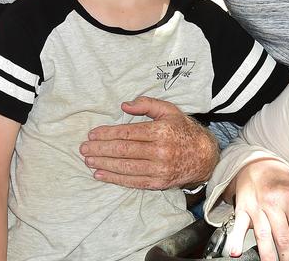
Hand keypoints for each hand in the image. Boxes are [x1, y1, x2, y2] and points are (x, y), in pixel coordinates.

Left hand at [80, 96, 217, 189]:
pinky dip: (114, 179)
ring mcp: (159, 169)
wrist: (204, 156)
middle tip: (83, 148)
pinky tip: (100, 174)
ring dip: (104, 164)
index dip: (107, 134)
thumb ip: (147, 104)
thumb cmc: (183, 130)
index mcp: (160, 131)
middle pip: (123, 151)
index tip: (92, 134)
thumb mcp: (169, 110)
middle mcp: (160, 151)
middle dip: (100, 149)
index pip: (127, 133)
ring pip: (125, 167)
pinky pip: (133, 181)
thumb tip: (124, 105)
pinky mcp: (159, 183)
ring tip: (88, 160)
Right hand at [225, 159, 288, 260]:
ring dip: (268, 256)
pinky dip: (235, 240)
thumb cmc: (281, 180)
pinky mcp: (242, 209)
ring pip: (262, 236)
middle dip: (288, 258)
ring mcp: (256, 207)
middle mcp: (273, 203)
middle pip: (282, 237)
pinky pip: (238, 226)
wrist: (257, 164)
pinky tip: (236, 251)